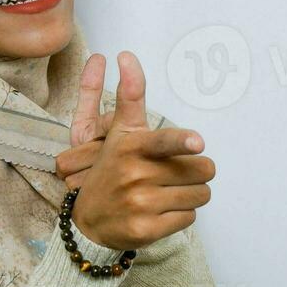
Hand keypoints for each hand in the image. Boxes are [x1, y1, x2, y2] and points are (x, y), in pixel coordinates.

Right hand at [63, 51, 214, 250]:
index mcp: (130, 147)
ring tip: (169, 191)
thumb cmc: (110, 170)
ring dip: (191, 193)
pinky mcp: (147, 230)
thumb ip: (127, 95)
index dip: (181, 140)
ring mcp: (140, 204)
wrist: (87, 222)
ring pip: (199, 194)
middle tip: (179, 172)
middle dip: (196, 170)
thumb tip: (126, 56)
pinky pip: (189, 217)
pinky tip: (161, 211)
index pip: (162, 140)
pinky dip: (181, 214)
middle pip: (200, 169)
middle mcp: (134, 175)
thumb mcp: (114, 131)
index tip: (197, 141)